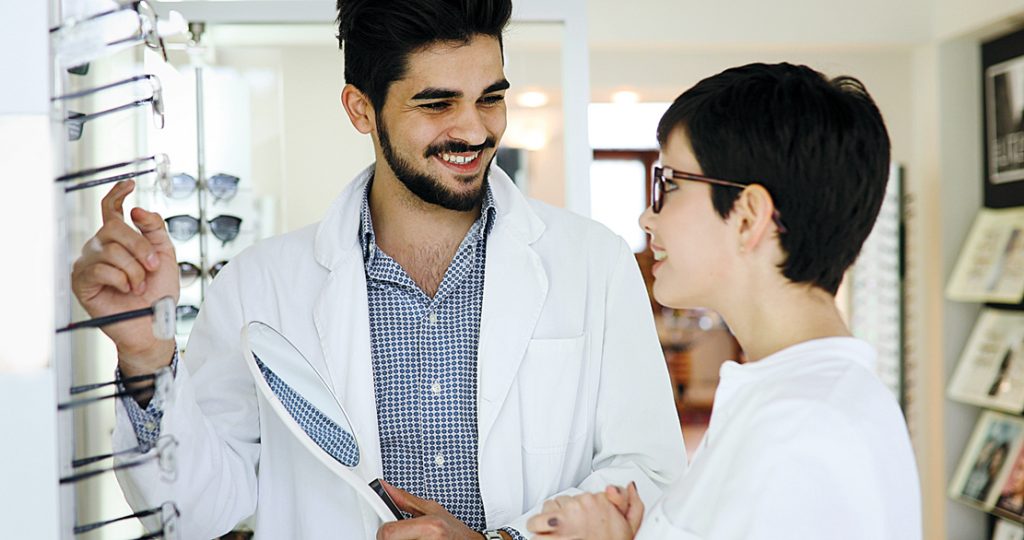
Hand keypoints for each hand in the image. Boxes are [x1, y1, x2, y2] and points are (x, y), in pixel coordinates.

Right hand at [71, 181, 178, 376]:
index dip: (117, 194)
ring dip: (134, 270)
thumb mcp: (166, 256)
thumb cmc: (158, 293)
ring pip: (111, 250)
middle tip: (153, 266)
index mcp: (119, 240)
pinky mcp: (81, 281)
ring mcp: (88, 264)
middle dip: (141, 247)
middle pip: (115, 227)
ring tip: (138, 286)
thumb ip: (155, 230)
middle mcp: (99, 248)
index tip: (129, 184)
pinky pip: (102, 269)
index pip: (111, 211)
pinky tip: (125, 291)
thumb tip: (138, 209)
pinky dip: (121, 280)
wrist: (154, 323)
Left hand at [376, 480, 485, 539]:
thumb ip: (406, 500)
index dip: (384, 530)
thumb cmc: (454, 531)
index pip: (388, 533)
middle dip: (391, 538)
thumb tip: (386, 488)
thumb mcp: (432, 509)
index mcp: (429, 527)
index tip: (384, 529)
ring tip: (411, 538)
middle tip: (403, 535)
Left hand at [526, 483, 642, 539]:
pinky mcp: (552, 531)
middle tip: (567, 529)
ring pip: (546, 509)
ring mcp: (565, 517)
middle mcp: (580, 506)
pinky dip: (535, 530)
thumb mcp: (632, 525)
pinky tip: (540, 535)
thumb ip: (630, 502)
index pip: (579, 495)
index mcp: (598, 500)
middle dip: (561, 515)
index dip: (576, 509)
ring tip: (554, 534)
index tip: (579, 518)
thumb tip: (630, 486)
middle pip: (561, 501)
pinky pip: (535, 524)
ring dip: (546, 522)